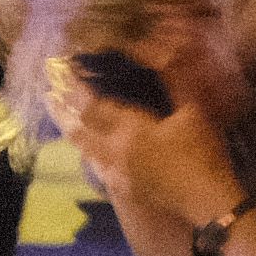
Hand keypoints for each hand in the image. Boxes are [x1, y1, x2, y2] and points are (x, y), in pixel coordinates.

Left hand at [59, 55, 245, 230]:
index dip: (76, 89)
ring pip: (86, 151)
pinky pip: (99, 168)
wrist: (209, 203)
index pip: (93, 106)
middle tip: (47, 95)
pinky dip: (89, 154)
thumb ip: (175, 82)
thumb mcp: (193, 112)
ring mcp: (118, 174)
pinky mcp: (125, 190)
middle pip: (79, 131)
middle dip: (62, 111)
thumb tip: (159, 52)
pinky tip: (90, 152)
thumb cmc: (202, 154)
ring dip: (72, 133)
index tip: (63, 71)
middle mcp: (115, 152)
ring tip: (60, 119)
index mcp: (130, 130)